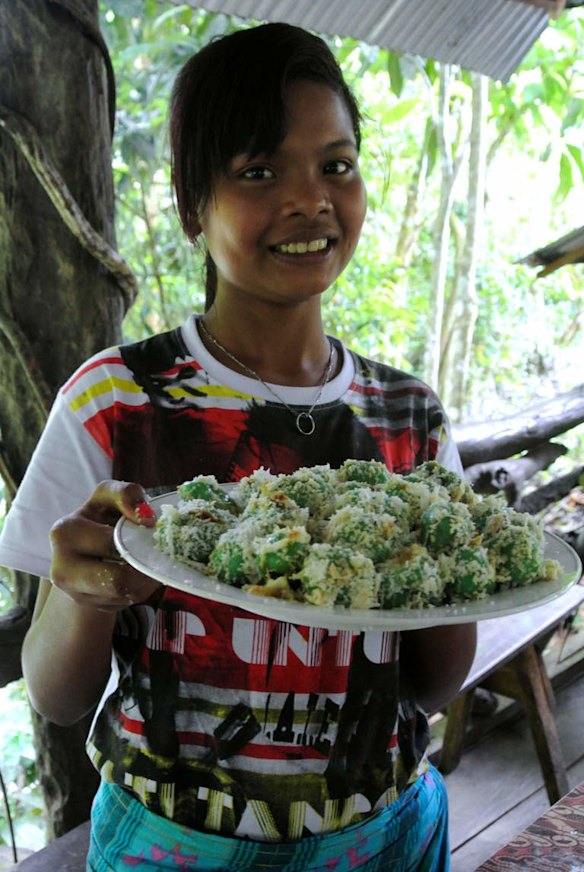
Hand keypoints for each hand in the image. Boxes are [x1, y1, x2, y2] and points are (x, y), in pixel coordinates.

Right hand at [49, 480, 161, 609]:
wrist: (85, 545)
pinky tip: (136, 573)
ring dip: (146, 580)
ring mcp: (73, 593)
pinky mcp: (89, 605)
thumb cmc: (100, 516)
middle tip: (156, 554)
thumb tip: (147, 519)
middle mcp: (61, 568)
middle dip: (144, 568)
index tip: (150, 526)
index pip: (112, 544)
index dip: (137, 538)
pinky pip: (125, 602)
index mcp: (64, 533)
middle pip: (118, 580)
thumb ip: (127, 494)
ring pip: (125, 594)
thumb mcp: (109, 496)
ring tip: (147, 562)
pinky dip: (139, 589)